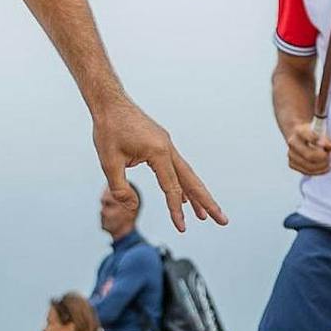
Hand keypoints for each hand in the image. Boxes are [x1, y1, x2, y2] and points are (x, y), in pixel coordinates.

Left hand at [93, 97, 224, 230]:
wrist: (109, 103)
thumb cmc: (108, 130)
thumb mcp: (108, 163)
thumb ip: (120, 188)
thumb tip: (132, 207)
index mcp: (158, 152)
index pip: (172, 188)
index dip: (176, 210)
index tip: (182, 228)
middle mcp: (168, 148)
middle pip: (192, 181)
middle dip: (207, 202)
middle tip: (223, 220)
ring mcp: (166, 145)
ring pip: (186, 175)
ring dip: (197, 195)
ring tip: (205, 215)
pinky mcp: (161, 144)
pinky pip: (176, 168)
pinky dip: (182, 184)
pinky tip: (185, 197)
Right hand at [284, 116, 330, 177]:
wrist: (298, 137)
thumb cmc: (312, 134)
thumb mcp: (320, 133)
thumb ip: (327, 140)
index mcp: (299, 131)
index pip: (308, 136)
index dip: (319, 141)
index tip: (330, 146)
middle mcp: (293, 143)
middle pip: (309, 155)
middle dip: (323, 158)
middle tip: (330, 156)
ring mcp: (291, 154)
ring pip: (308, 166)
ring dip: (322, 166)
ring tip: (329, 162)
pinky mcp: (292, 164)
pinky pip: (306, 172)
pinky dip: (318, 171)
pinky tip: (326, 168)